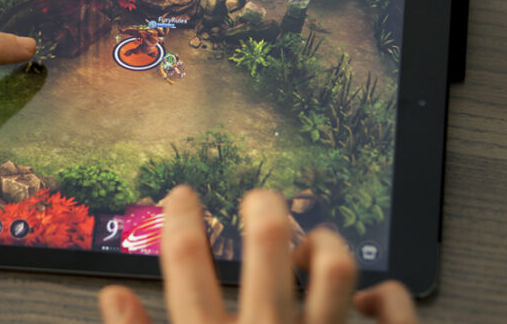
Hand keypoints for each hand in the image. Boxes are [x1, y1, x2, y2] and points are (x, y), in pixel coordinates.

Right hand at [98, 186, 416, 323]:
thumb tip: (113, 297)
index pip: (186, 259)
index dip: (179, 216)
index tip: (182, 195)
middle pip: (267, 243)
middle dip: (261, 206)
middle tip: (258, 199)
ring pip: (337, 267)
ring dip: (326, 242)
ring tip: (311, 247)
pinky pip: (393, 310)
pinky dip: (388, 296)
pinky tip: (369, 299)